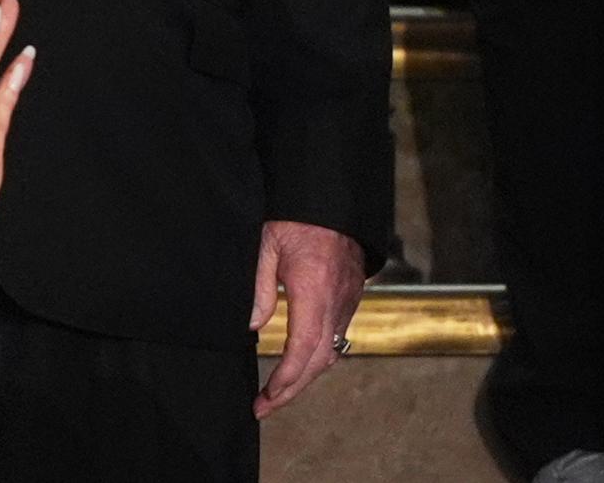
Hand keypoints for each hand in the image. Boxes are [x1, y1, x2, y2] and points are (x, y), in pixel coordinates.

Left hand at [251, 220, 368, 417]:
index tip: (266, 397)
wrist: (331, 196)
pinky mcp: (351, 296)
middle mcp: (336, 300)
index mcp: (313, 289)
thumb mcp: (266, 246)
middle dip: (292, 389)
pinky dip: (319, 355)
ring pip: (331, 351)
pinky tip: (300, 361)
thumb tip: (252, 328)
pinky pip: (338, 335)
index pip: (303, 348)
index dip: (285, 379)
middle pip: (319, 360)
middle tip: (264, 406)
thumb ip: (259, 289)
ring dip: (306, 375)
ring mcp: (347, 299)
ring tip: (278, 390)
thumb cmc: (295, 217)